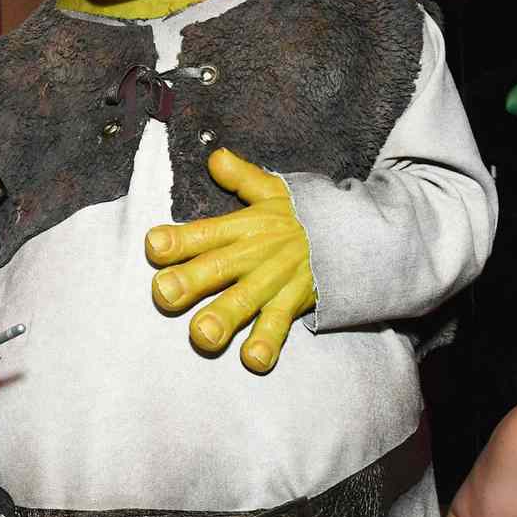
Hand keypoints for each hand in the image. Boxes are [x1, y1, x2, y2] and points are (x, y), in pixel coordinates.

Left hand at [144, 148, 316, 373]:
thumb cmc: (308, 215)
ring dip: (223, 317)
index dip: (179, 238)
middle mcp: (256, 254)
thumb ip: (242, 177)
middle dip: (191, 281)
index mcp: (245, 226)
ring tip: (202, 335)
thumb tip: (215, 157)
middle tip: (164, 294)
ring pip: (246, 300)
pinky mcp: (297, 302)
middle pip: (219, 267)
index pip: (206, 232)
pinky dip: (267, 342)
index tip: (154, 245)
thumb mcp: (276, 191)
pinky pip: (280, 324)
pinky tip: (252, 360)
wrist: (363, 234)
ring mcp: (276, 281)